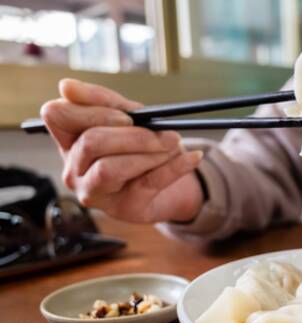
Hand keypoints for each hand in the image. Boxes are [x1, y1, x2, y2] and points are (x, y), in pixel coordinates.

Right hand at [41, 79, 203, 223]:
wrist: (165, 185)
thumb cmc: (139, 147)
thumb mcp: (128, 120)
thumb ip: (106, 103)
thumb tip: (67, 86)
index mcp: (68, 140)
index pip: (58, 116)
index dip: (92, 110)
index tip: (126, 115)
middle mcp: (73, 168)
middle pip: (90, 142)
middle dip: (132, 134)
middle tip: (163, 131)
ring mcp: (95, 192)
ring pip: (110, 169)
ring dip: (149, 152)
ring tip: (174, 143)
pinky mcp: (125, 208)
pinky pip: (149, 184)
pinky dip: (175, 167)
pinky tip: (193, 157)